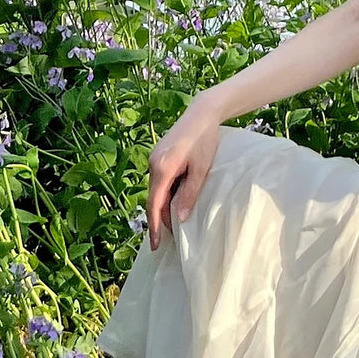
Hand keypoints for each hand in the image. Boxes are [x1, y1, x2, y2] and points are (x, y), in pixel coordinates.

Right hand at [146, 98, 221, 250]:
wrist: (202, 113)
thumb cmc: (205, 140)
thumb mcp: (201, 170)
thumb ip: (190, 194)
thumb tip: (181, 218)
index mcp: (162, 168)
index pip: (154, 204)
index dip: (155, 226)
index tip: (155, 244)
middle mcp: (153, 164)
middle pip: (153, 198)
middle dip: (159, 219)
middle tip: (165, 240)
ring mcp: (154, 159)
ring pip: (156, 189)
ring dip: (163, 206)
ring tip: (173, 224)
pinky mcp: (159, 155)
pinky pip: (159, 180)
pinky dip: (165, 193)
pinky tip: (174, 202)